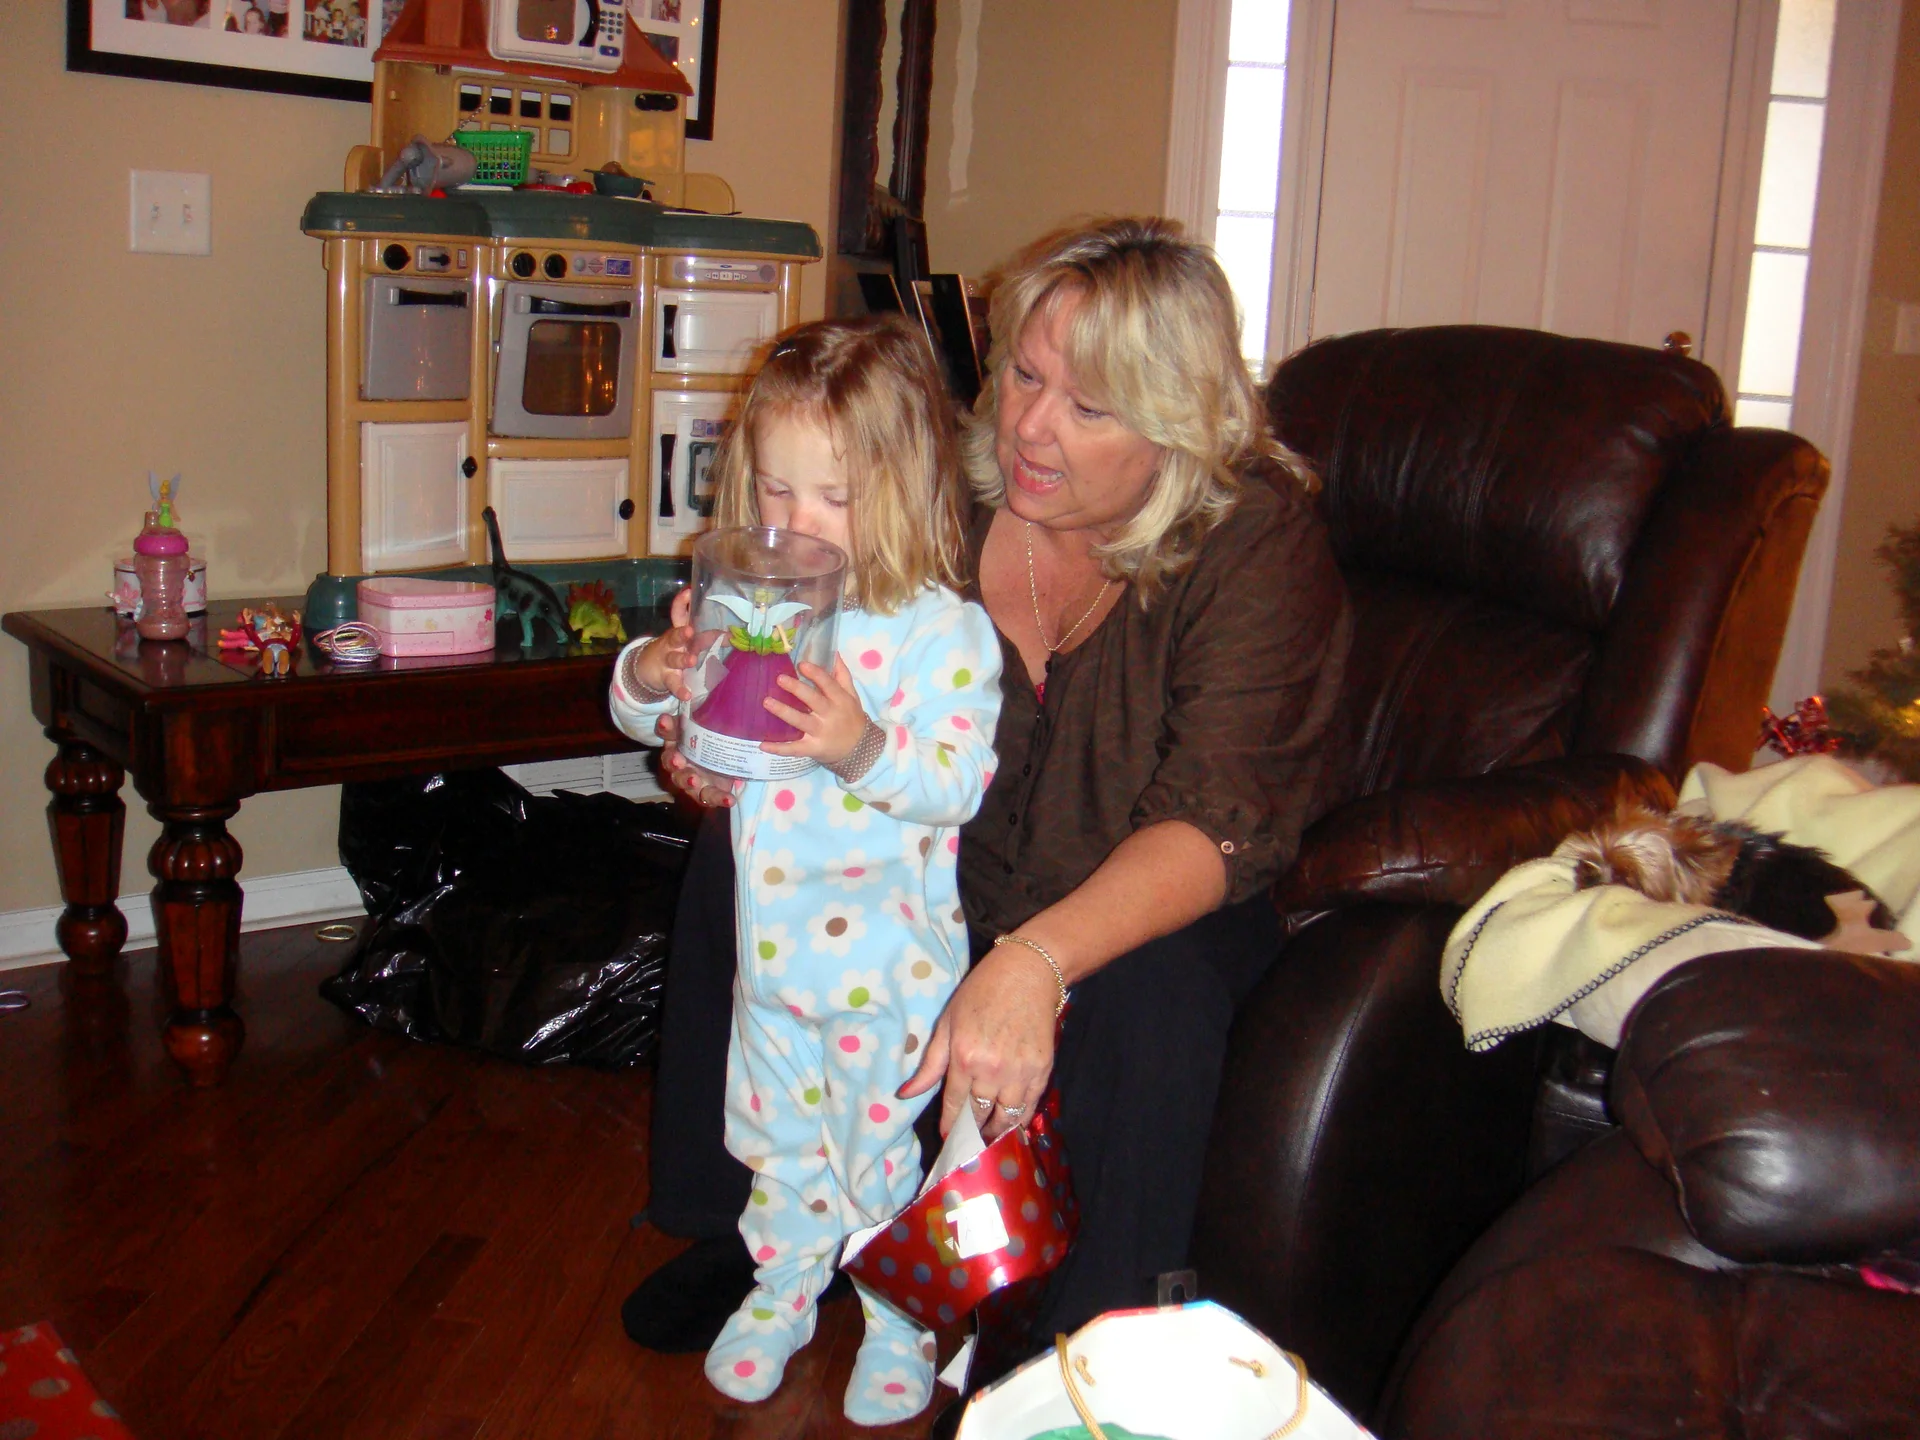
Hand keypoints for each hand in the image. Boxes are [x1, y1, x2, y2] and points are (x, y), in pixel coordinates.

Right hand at [631, 588, 698, 698]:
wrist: (646, 669)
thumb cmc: (675, 650)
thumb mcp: (688, 642)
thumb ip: (709, 637)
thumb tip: (735, 635)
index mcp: (678, 632)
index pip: (677, 614)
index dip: (681, 603)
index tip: (688, 592)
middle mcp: (671, 644)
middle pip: (675, 636)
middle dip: (681, 633)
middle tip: (689, 631)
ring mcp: (667, 661)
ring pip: (674, 659)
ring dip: (682, 660)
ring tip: (691, 661)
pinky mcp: (666, 678)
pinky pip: (673, 684)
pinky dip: (680, 690)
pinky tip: (686, 695)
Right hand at [657, 711, 741, 807]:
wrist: (728, 760)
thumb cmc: (714, 738)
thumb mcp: (711, 725)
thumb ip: (708, 715)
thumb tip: (697, 697)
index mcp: (678, 740)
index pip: (668, 732)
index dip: (666, 727)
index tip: (666, 720)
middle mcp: (680, 760)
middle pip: (670, 762)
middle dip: (673, 761)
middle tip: (678, 759)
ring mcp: (691, 778)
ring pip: (685, 782)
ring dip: (688, 781)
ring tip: (694, 780)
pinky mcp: (706, 791)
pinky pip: (709, 797)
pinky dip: (719, 799)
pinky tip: (730, 799)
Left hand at [759, 656, 870, 765]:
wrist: (860, 749)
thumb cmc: (852, 717)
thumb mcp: (852, 696)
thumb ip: (842, 675)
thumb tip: (834, 653)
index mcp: (840, 700)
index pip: (829, 684)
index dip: (816, 674)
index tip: (801, 664)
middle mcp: (831, 716)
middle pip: (813, 701)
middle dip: (797, 689)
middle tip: (779, 679)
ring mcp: (821, 733)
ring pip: (801, 722)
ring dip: (784, 712)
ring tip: (767, 702)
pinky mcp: (813, 749)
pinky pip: (794, 748)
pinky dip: (779, 748)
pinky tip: (763, 745)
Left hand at [898, 947, 1059, 1139]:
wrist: (1028, 973)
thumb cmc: (981, 993)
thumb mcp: (947, 1022)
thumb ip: (930, 1063)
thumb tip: (906, 1093)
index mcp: (964, 1057)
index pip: (954, 1103)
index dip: (949, 1124)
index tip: (947, 1138)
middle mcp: (991, 1070)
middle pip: (978, 1114)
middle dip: (970, 1132)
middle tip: (966, 1146)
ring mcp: (1019, 1072)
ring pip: (1005, 1117)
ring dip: (995, 1131)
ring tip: (988, 1139)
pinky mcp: (1042, 1070)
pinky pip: (1028, 1107)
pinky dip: (1019, 1120)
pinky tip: (1012, 1126)